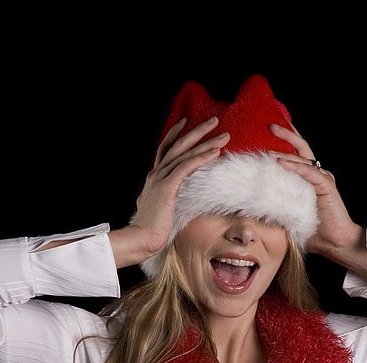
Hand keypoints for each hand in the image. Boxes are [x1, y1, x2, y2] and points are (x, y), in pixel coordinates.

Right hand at [129, 116, 230, 255]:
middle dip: (197, 131)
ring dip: (206, 142)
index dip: (176, 134)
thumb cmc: (152, 229)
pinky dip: (202, 158)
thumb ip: (166, 197)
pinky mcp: (167, 187)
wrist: (141, 238)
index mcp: (154, 177)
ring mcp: (161, 179)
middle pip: (178, 145)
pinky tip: (215, 152)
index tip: (186, 121)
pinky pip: (187, 167)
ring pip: (186, 154)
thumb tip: (174, 197)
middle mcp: (156, 174)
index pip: (165, 149)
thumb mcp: (159, 207)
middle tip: (214, 120)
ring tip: (224, 135)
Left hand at [267, 123, 361, 255]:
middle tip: (270, 126)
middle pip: (302, 149)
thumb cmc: (315, 231)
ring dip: (285, 153)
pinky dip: (294, 166)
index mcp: (310, 179)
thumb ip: (277, 206)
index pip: (298, 155)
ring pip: (303, 159)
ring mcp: (323, 179)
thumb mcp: (290, 215)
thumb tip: (254, 206)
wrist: (336, 242)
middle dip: (287, 135)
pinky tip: (280, 163)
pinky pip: (309, 173)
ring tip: (268, 149)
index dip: (286, 142)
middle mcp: (318, 175)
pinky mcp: (326, 187)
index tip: (270, 132)